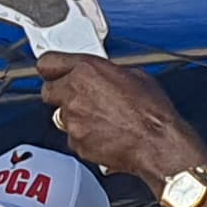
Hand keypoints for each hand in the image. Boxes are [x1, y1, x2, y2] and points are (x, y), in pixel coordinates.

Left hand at [35, 52, 206, 185]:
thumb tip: (103, 76)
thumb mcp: (134, 76)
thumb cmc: (152, 111)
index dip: (52, 68)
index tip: (55, 72)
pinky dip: (84, 136)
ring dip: (74, 116)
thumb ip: (107, 73)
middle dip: (61, 94)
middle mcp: (74, 92)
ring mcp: (73, 119)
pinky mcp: (76, 142)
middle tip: (79, 97)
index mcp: (87, 70)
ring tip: (100, 118)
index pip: (48, 62)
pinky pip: (72, 136)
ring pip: (60, 116)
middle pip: (48, 91)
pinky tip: (104, 134)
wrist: (158, 143)